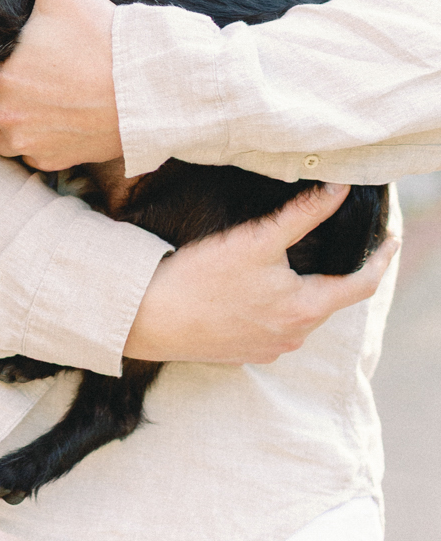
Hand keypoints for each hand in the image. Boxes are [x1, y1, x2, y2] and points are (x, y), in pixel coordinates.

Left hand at [0, 0, 122, 164]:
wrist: (154, 90)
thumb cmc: (104, 38)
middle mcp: (5, 120)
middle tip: (1, 80)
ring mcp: (32, 145)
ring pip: (0, 142)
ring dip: (6, 125)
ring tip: (28, 97)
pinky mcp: (57, 161)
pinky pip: (32, 157)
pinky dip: (36, 142)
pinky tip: (54, 116)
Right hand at [124, 183, 399, 363]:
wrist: (149, 317)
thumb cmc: (201, 277)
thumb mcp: (257, 238)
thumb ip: (304, 213)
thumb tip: (340, 188)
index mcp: (305, 309)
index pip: (361, 284)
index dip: (380, 259)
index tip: (390, 241)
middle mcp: (294, 336)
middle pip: (329, 299)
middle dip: (337, 272)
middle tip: (339, 243)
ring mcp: (269, 348)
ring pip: (302, 315)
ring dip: (305, 290)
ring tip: (296, 263)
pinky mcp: (244, 352)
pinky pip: (275, 327)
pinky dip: (278, 306)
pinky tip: (257, 289)